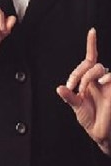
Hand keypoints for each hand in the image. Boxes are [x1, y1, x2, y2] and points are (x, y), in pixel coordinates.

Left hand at [57, 28, 110, 155]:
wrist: (101, 133)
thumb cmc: (90, 120)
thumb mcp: (76, 107)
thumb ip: (69, 97)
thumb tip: (59, 88)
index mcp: (88, 81)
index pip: (90, 60)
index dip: (92, 45)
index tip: (92, 31)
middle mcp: (99, 80)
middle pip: (92, 64)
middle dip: (80, 73)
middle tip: (75, 87)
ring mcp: (108, 84)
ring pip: (100, 69)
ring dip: (88, 76)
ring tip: (84, 90)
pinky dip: (105, 77)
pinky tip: (100, 83)